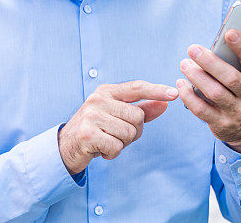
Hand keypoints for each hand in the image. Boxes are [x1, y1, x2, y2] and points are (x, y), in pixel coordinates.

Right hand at [57, 80, 178, 174]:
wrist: (66, 146)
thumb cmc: (96, 128)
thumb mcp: (117, 115)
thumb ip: (141, 109)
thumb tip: (165, 103)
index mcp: (107, 91)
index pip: (136, 87)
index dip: (156, 90)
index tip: (174, 94)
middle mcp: (98, 99)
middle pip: (137, 117)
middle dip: (133, 132)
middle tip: (116, 135)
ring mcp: (92, 115)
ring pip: (129, 133)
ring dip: (122, 144)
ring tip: (107, 141)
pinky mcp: (88, 133)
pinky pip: (117, 146)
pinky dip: (113, 153)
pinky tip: (101, 149)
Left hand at [177, 29, 240, 154]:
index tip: (229, 32)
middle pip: (230, 78)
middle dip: (210, 62)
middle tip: (193, 49)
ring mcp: (237, 112)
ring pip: (214, 93)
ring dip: (196, 77)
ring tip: (185, 64)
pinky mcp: (221, 124)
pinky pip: (201, 110)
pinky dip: (189, 96)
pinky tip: (181, 84)